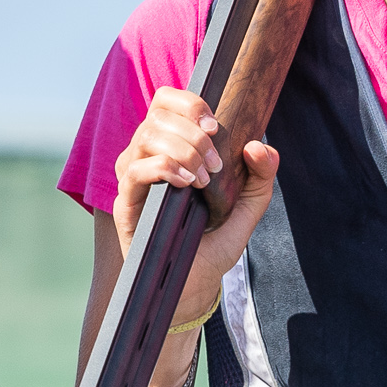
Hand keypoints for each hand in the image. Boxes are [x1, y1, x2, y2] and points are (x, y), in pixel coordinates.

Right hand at [112, 87, 278, 329]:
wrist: (194, 284)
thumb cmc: (213, 241)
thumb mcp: (248, 207)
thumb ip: (260, 176)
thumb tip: (259, 145)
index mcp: (169, 147)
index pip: (165, 102)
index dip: (188, 103)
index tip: (215, 126)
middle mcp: (146, 156)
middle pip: (157, 116)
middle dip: (193, 134)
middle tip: (217, 164)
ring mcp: (133, 179)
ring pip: (145, 136)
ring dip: (182, 150)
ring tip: (204, 179)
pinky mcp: (126, 203)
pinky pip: (135, 170)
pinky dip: (164, 169)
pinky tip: (187, 185)